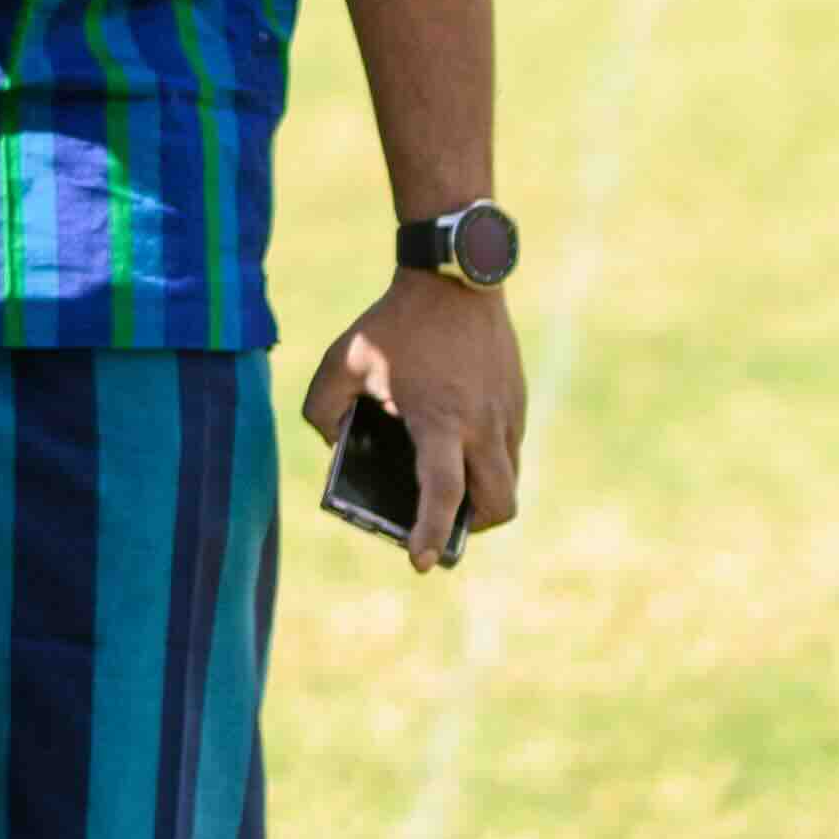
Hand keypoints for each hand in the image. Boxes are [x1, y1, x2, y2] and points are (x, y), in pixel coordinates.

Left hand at [304, 268, 522, 570]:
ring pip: (511, 482)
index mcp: (440, 419)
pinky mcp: (517, 401)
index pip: (444, 492)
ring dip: (484, 498)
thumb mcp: (341, 360)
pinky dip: (489, 465)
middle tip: (442, 529)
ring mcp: (507, 414)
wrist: (455, 276)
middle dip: (471, 530)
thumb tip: (334, 445)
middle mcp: (482, 424)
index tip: (422, 562)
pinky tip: (458, 449)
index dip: (432, 532)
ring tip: (447, 491)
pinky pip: (510, 452)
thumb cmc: (395, 321)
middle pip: (498, 506)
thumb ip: (322, 409)